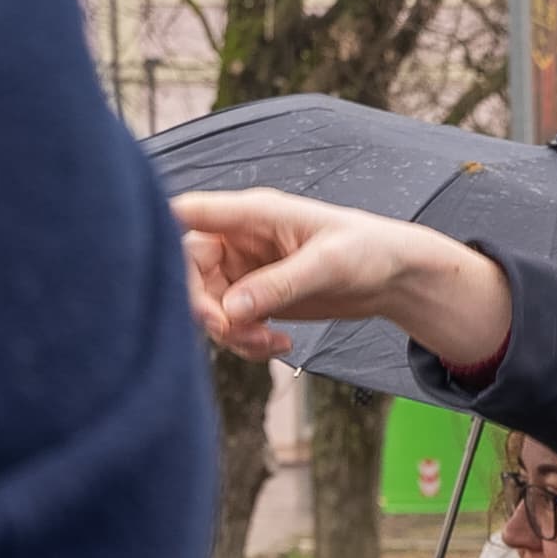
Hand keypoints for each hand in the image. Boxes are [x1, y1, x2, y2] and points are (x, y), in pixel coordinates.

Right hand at [170, 189, 516, 374]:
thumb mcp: (328, 265)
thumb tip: (230, 310)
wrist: (394, 277)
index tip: (162, 275)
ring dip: (229, 332)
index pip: (190, 213)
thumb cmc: (368, 251)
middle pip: (186, 268)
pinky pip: (229, 324)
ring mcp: (243, 270)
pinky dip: (245, 342)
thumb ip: (279, 284)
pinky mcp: (254, 298)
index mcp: (253, 213)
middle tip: (229, 331)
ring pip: (206, 304)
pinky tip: (280, 344)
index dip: (162, 236)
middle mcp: (239, 239)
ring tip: (268, 343)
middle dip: (202, 305)